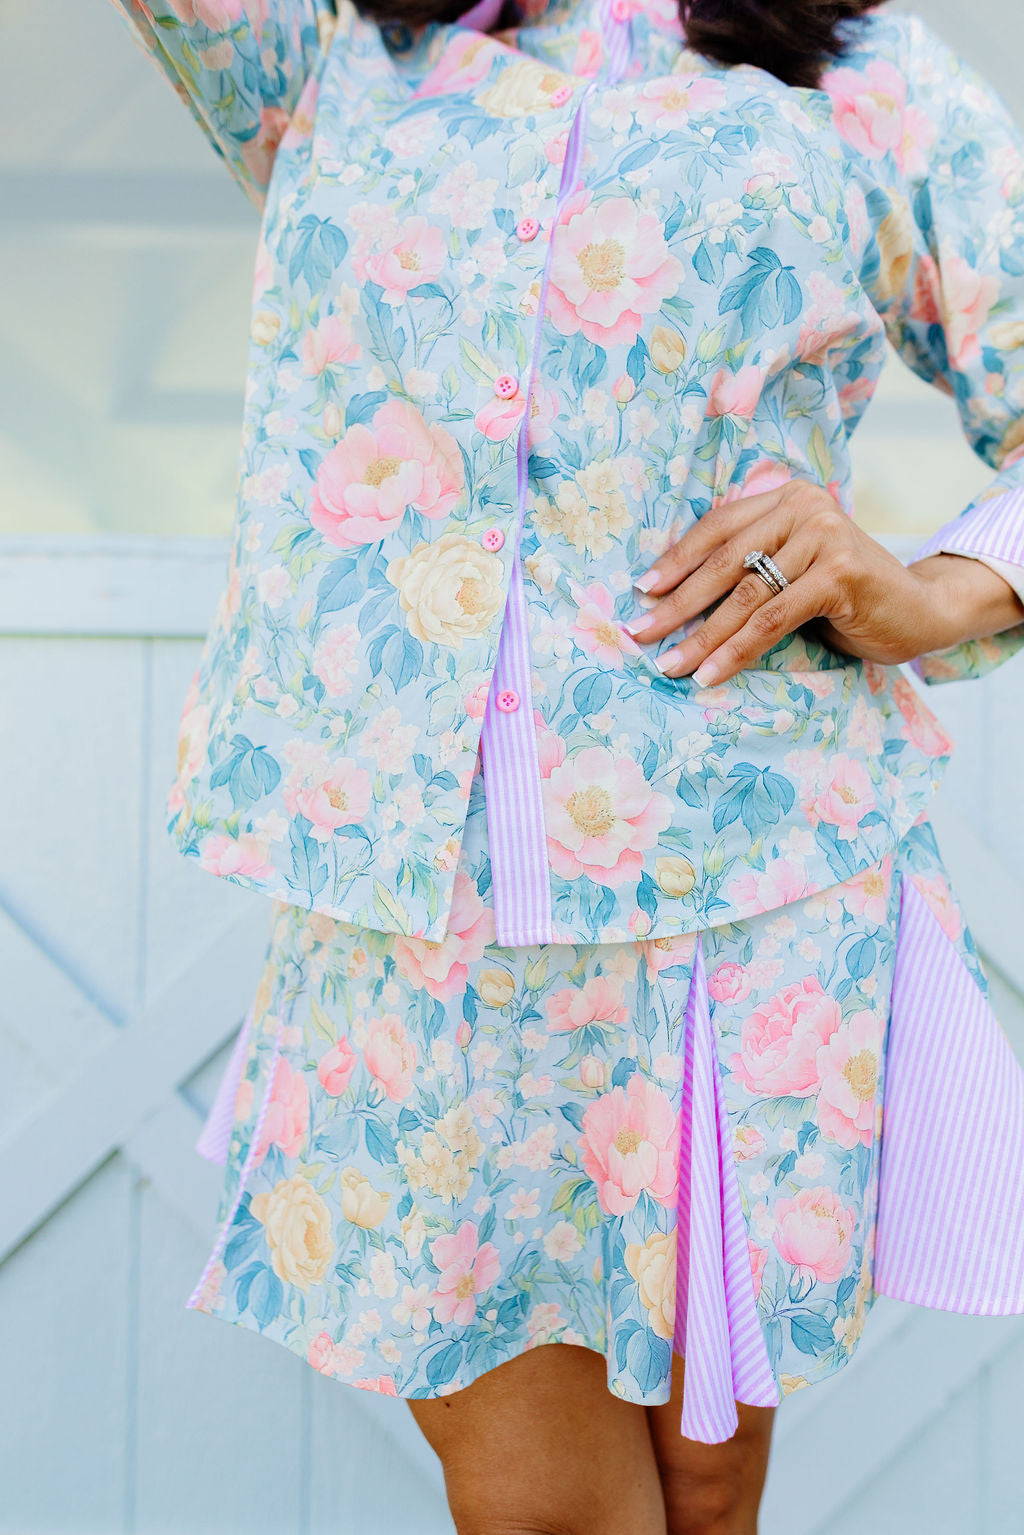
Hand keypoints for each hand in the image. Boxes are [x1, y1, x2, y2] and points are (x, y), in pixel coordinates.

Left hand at [626, 479, 1023, 685]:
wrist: (920, 610)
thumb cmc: (846, 596)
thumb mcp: (793, 569)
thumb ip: (752, 567)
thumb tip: (671, 597)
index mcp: (787, 498)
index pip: (718, 527)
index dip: (677, 559)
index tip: (642, 592)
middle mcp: (805, 507)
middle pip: (724, 561)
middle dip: (676, 604)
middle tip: (639, 633)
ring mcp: (825, 537)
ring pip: (745, 596)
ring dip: (701, 636)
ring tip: (670, 665)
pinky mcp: (840, 574)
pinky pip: (772, 619)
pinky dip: (736, 650)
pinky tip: (711, 673)